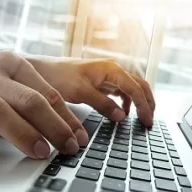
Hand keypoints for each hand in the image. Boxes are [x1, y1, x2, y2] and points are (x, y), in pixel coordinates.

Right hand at [0, 51, 87, 158]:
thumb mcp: (10, 74)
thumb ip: (33, 93)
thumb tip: (66, 125)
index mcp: (12, 64)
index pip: (47, 93)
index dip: (66, 118)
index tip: (79, 138)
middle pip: (27, 100)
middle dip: (52, 126)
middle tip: (67, 147)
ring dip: (22, 133)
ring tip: (40, 151)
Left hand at [31, 57, 154, 126]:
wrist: (41, 71)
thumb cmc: (58, 76)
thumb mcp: (81, 92)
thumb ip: (103, 104)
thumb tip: (122, 116)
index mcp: (111, 69)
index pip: (135, 88)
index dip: (144, 106)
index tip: (147, 122)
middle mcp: (113, 70)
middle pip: (139, 85)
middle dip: (148, 102)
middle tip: (150, 120)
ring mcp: (108, 75)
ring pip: (132, 88)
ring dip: (139, 102)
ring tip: (141, 118)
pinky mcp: (101, 82)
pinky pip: (120, 91)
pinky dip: (126, 102)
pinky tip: (123, 112)